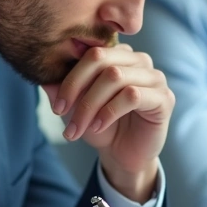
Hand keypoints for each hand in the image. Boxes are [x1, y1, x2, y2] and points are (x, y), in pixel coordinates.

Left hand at [43, 43, 173, 201]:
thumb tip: (42, 75)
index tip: (56, 105)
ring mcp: (154, 77)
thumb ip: (60, 89)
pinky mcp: (164, 98)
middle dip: (76, 88)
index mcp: (118, 54)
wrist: (122, 155)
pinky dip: (109, 112)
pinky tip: (99, 126)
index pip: (90, 51)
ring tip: (79, 128)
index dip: (70, 77)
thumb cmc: (101, 126)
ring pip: (115, 77)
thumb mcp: (75, 106)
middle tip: (62, 113)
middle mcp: (139, 60)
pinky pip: (132, 95)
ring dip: (90, 105)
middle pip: (101, 59)